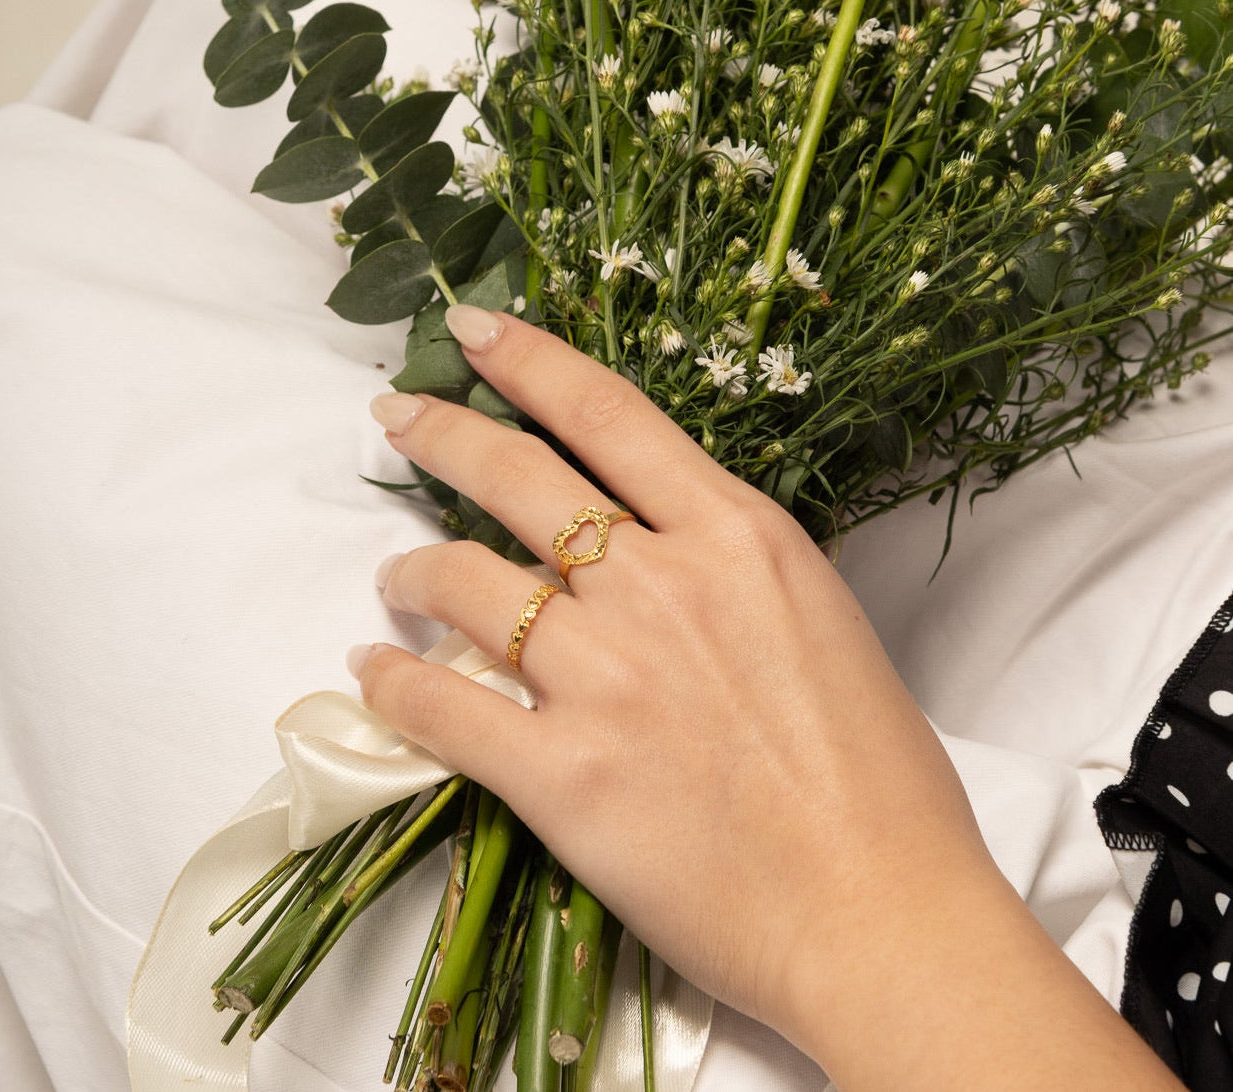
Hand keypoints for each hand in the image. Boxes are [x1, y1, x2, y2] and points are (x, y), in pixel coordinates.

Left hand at [350, 305, 1180, 1090]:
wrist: (880, 913)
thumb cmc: (878, 781)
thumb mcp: (818, 625)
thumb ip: (729, 572)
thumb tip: (654, 553)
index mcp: (737, 539)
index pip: (609, 415)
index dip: (527, 361)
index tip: (472, 331)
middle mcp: (661, 585)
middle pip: (516, 478)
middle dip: (440, 434)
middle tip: (395, 418)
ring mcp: (605, 676)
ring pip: (465, 584)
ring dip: (411, 571)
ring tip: (393, 580)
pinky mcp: (563, 773)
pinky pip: (443, 708)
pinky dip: (392, 685)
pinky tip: (372, 673)